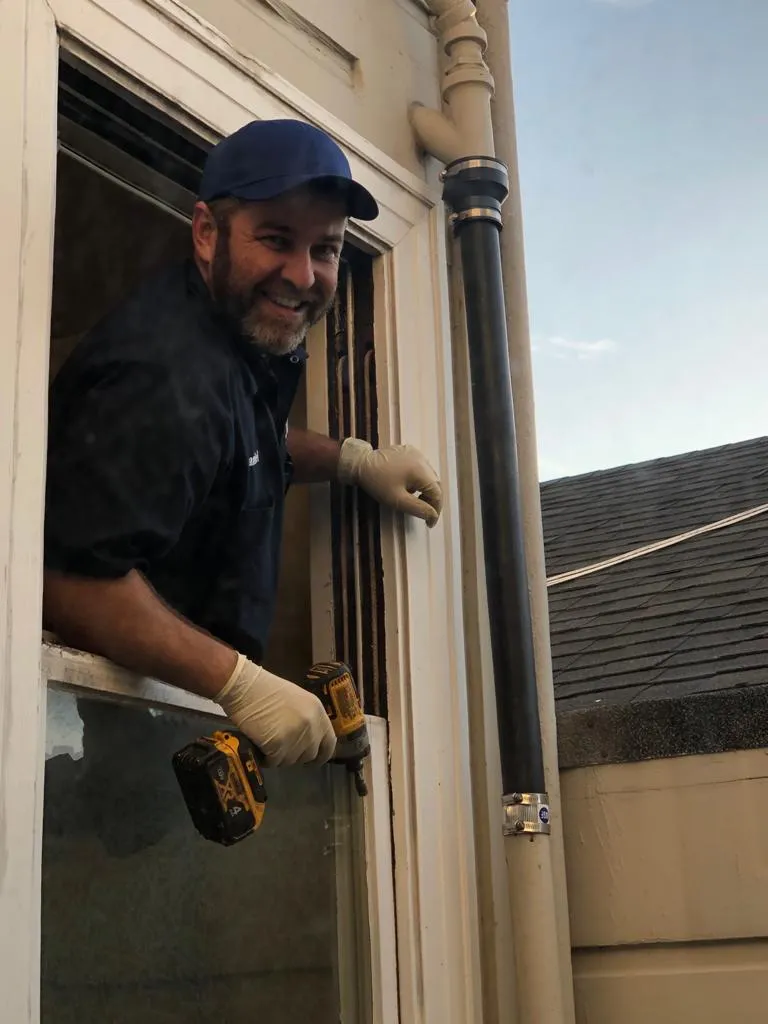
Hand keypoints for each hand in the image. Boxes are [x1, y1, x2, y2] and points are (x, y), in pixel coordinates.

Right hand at [215, 654, 336, 766]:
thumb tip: (309, 741)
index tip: (313, 760)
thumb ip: (308, 720)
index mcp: (318, 712)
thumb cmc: (266, 690)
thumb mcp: (297, 701)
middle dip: (295, 755)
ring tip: (268, 742)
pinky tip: (260, 747)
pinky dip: (266, 758)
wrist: (244, 687)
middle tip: (281, 747)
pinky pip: (274, 761)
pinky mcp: (277, 745)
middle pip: (309, 754)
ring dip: (279, 756)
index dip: (321, 754)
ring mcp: (295, 736)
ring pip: (291, 760)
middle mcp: (311, 725)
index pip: (329, 743)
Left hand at [337, 438, 442, 527]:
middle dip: (431, 501)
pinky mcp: (410, 452)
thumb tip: (433, 515)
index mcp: (421, 471)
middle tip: (424, 514)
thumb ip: (418, 509)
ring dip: (426, 490)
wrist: (361, 463)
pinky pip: (422, 468)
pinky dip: (420, 480)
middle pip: (435, 485)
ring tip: (415, 501)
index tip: (429, 523)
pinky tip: (410, 487)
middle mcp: (422, 460)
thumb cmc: (377, 482)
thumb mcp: (397, 500)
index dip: (435, 510)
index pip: (437, 494)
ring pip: (429, 477)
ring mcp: (417, 454)